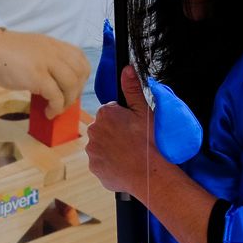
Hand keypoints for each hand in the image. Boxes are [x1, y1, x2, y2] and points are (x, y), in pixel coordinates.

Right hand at [0, 28, 90, 114]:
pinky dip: (56, 108)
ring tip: (57, 109)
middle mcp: (54, 52)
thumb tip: (52, 85)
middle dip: (77, 91)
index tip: (72, 88)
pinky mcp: (37, 77)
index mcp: (54, 45)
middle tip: (66, 102)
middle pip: (81, 73)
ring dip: (68, 102)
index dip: (81, 77)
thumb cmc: (4, 51)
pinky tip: (48, 112)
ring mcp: (47, 64)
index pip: (81, 59)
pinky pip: (56, 96)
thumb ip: (45, 62)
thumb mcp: (32, 50)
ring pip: (72, 85)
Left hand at [85, 64, 163, 196]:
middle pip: (104, 128)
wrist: (149, 174)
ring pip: (102, 146)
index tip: (134, 127)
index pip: (111, 111)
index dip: (124, 119)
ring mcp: (92, 151)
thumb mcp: (145, 111)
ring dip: (112, 149)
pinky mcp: (94, 168)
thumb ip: (133, 89)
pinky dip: (110, 164)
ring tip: (130, 154)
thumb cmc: (149, 141)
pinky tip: (124, 165)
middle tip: (134, 141)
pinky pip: (101, 163)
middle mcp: (93, 131)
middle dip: (116, 132)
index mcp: (105, 114)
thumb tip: (127, 69)